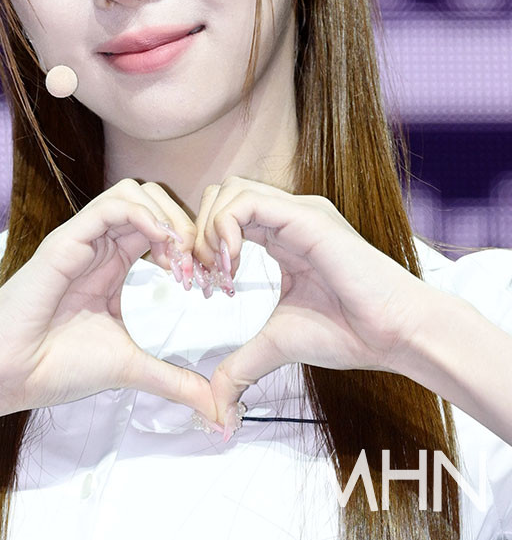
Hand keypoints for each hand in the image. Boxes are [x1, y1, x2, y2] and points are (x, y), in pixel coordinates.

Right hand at [0, 178, 215, 420]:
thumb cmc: (55, 367)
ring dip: (167, 217)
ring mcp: (83, 239)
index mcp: (113, 265)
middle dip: (184, 223)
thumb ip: (172, 379)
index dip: (189, 244)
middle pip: (152, 200)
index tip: (204, 281)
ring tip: (180, 256)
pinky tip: (161, 247)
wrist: (6, 375)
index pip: (159, 227)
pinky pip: (112, 206)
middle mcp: (100, 245)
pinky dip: (145, 217)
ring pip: (134, 192)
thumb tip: (216, 408)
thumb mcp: (130, 368)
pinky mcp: (67, 240)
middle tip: (197, 264)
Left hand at [191, 177, 430, 422]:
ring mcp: (297, 212)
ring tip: (220, 273)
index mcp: (281, 235)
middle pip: (222, 194)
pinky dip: (226, 228)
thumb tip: (215, 404)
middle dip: (198, 232)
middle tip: (203, 276)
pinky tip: (234, 266)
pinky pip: (248, 202)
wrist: (395, 335)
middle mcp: (286, 216)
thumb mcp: (277, 344)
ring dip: (209, 229)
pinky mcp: (306, 218)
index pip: (225, 215)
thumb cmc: (349, 333)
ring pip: (231, 190)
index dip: (202, 245)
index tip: (202, 286)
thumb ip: (241, 366)